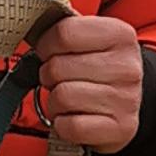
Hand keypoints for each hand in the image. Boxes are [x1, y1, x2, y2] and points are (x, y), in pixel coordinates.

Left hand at [34, 15, 142, 153]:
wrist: (127, 102)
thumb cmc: (97, 67)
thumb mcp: (88, 39)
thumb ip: (62, 31)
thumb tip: (27, 26)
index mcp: (119, 35)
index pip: (64, 34)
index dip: (46, 44)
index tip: (48, 51)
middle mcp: (127, 67)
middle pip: (58, 67)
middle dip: (49, 74)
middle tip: (59, 78)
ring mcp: (126, 100)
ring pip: (62, 97)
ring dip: (55, 101)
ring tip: (68, 98)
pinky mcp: (120, 129)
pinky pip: (70, 126)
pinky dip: (63, 124)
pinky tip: (74, 116)